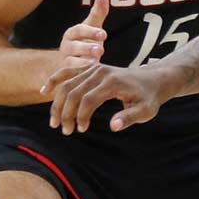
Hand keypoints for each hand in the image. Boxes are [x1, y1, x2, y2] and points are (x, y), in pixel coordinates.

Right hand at [43, 62, 170, 133]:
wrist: (153, 79)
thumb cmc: (149, 97)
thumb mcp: (146, 110)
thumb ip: (130, 118)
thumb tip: (113, 126)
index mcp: (113, 82)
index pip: (88, 99)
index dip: (81, 116)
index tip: (82, 130)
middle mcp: (101, 72)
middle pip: (74, 92)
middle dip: (66, 113)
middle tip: (66, 131)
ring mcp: (94, 68)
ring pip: (68, 84)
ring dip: (58, 103)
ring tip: (54, 122)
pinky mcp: (91, 68)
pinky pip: (68, 72)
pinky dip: (55, 80)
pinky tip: (45, 92)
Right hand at [52, 0, 108, 73]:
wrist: (71, 63)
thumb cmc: (84, 41)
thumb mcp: (92, 27)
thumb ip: (98, 13)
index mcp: (72, 34)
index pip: (79, 30)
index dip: (90, 32)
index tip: (104, 34)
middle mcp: (66, 47)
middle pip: (74, 47)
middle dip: (86, 48)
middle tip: (100, 50)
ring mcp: (65, 62)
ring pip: (71, 62)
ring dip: (82, 63)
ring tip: (95, 64)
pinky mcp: (67, 75)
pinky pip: (70, 76)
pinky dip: (77, 76)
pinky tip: (88, 77)